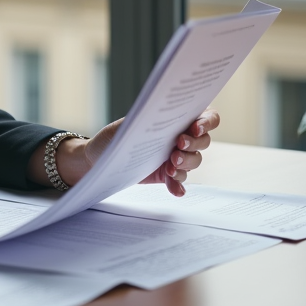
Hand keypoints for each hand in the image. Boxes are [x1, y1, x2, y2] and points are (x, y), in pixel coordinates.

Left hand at [32, 108, 220, 196]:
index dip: (207, 121)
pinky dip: (179, 186)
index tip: (194, 127)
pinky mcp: (166, 175)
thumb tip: (157, 116)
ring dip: (185, 164)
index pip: (206, 116)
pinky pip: (180, 181)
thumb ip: (145, 122)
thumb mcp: (126, 126)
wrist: (98, 159)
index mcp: (176, 117)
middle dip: (193, 144)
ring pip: (194, 161)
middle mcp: (180, 136)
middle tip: (178, 146)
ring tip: (169, 167)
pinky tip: (175, 189)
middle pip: (203, 141)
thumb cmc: (113, 137)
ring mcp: (175, 157)